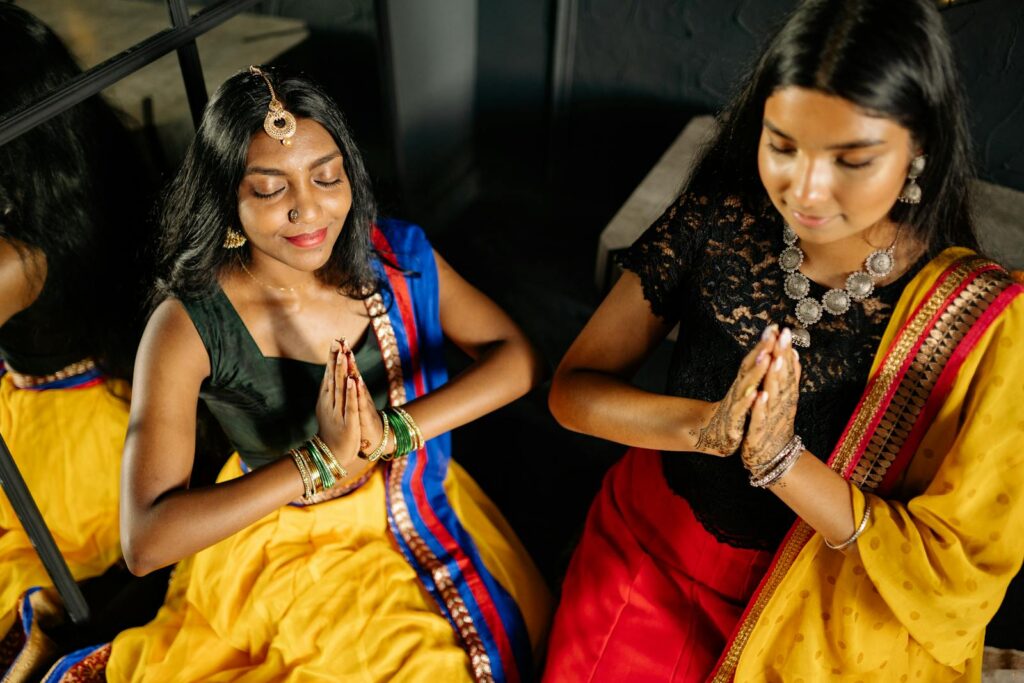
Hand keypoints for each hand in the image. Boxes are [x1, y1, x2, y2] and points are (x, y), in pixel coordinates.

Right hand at [315, 340, 360, 458]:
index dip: (331, 359)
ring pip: (339, 388)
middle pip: (332, 377)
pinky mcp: (348, 421)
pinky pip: (349, 404)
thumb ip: (329, 392)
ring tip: (342, 355)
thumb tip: (328, 375)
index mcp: (326, 399)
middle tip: (337, 342)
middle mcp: (330, 403)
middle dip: (335, 360)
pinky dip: (350, 392)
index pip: (329, 375)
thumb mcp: (328, 408)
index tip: (335, 342)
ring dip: (341, 371)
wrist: (332, 453)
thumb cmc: (332, 429)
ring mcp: (338, 411)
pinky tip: (351, 380)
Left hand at [338, 338, 390, 456]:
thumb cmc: (360, 417)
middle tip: (343, 341)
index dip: (341, 356)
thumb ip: (346, 387)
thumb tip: (341, 372)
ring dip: (353, 368)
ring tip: (349, 355)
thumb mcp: (351, 401)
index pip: (346, 370)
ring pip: (357, 382)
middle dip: (347, 356)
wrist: (373, 437)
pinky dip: (358, 390)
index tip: (336, 340)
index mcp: (353, 390)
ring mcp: (362, 401)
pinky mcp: (365, 413)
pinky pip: (361, 399)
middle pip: (352, 371)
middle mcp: (359, 392)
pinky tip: (357, 380)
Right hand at [690, 324, 776, 455]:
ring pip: (746, 385)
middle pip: (749, 367)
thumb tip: (769, 351)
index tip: (775, 326)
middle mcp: (738, 389)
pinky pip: (741, 411)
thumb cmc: (733, 411)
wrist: (710, 435)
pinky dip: (748, 402)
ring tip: (767, 357)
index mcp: (744, 382)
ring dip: (756, 371)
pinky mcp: (733, 422)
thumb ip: (755, 372)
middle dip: (761, 350)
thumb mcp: (745, 391)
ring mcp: (734, 404)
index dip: (764, 343)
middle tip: (771, 334)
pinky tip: (755, 394)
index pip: (754, 359)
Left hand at [742, 326, 801, 469]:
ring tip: (776, 358)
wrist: (772, 460)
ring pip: (775, 396)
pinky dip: (761, 407)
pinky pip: (761, 419)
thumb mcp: (784, 401)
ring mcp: (772, 420)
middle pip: (784, 379)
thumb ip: (789, 379)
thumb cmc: (775, 427)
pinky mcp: (760, 434)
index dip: (786, 351)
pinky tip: (761, 394)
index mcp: (786, 398)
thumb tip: (794, 354)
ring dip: (776, 377)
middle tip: (784, 335)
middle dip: (783, 356)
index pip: (788, 371)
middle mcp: (782, 407)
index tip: (785, 330)